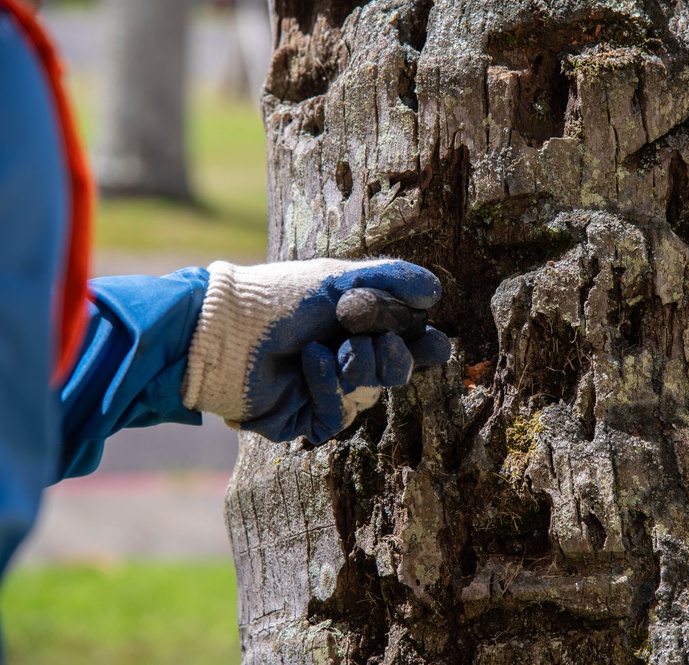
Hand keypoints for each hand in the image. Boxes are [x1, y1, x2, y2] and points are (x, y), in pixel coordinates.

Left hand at [181, 258, 450, 443]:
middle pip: (398, 371)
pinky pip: (336, 413)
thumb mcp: (339, 279)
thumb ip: (390, 279)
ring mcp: (330, 391)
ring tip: (329, 346)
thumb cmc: (280, 297)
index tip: (435, 344)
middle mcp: (350, 361)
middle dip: (392, 356)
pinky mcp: (306, 418)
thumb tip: (436, 291)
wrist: (226, 326)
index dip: (427, 348)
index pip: (410, 344)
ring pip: (370, 392)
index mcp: (361, 328)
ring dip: (356, 365)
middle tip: (374, 339)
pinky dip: (327, 383)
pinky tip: (311, 359)